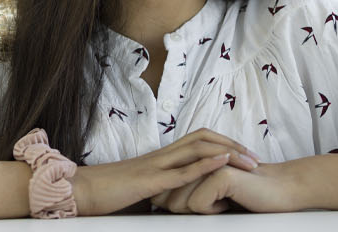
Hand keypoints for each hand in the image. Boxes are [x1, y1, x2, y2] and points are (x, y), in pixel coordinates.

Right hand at [71, 128, 259, 215]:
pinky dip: (205, 165)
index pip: (198, 142)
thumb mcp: (142, 189)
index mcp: (160, 158)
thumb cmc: (107, 194)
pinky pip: (181, 170)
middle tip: (257, 158)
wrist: (80, 192)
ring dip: (228, 153)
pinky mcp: (149, 180)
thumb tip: (178, 198)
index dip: (223, 145)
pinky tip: (223, 164)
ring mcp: (156, 166)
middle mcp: (161, 156)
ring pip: (198, 150)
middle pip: (204, 140)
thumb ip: (161, 189)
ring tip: (250, 161)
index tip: (245, 157)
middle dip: (234, 147)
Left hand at [151, 162, 301, 213]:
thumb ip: (188, 191)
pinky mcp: (218, 174)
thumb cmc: (246, 193)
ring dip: (201, 210)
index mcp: (191, 161)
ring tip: (222, 200)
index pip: (162, 192)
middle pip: (166, 199)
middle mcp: (195, 159)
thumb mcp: (211, 192)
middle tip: (213, 203)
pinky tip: (230, 201)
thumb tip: (162, 202)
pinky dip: (214, 210)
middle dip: (184, 210)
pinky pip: (198, 205)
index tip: (200, 204)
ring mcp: (206, 164)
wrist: (280, 188)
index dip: (174, 205)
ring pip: (179, 203)